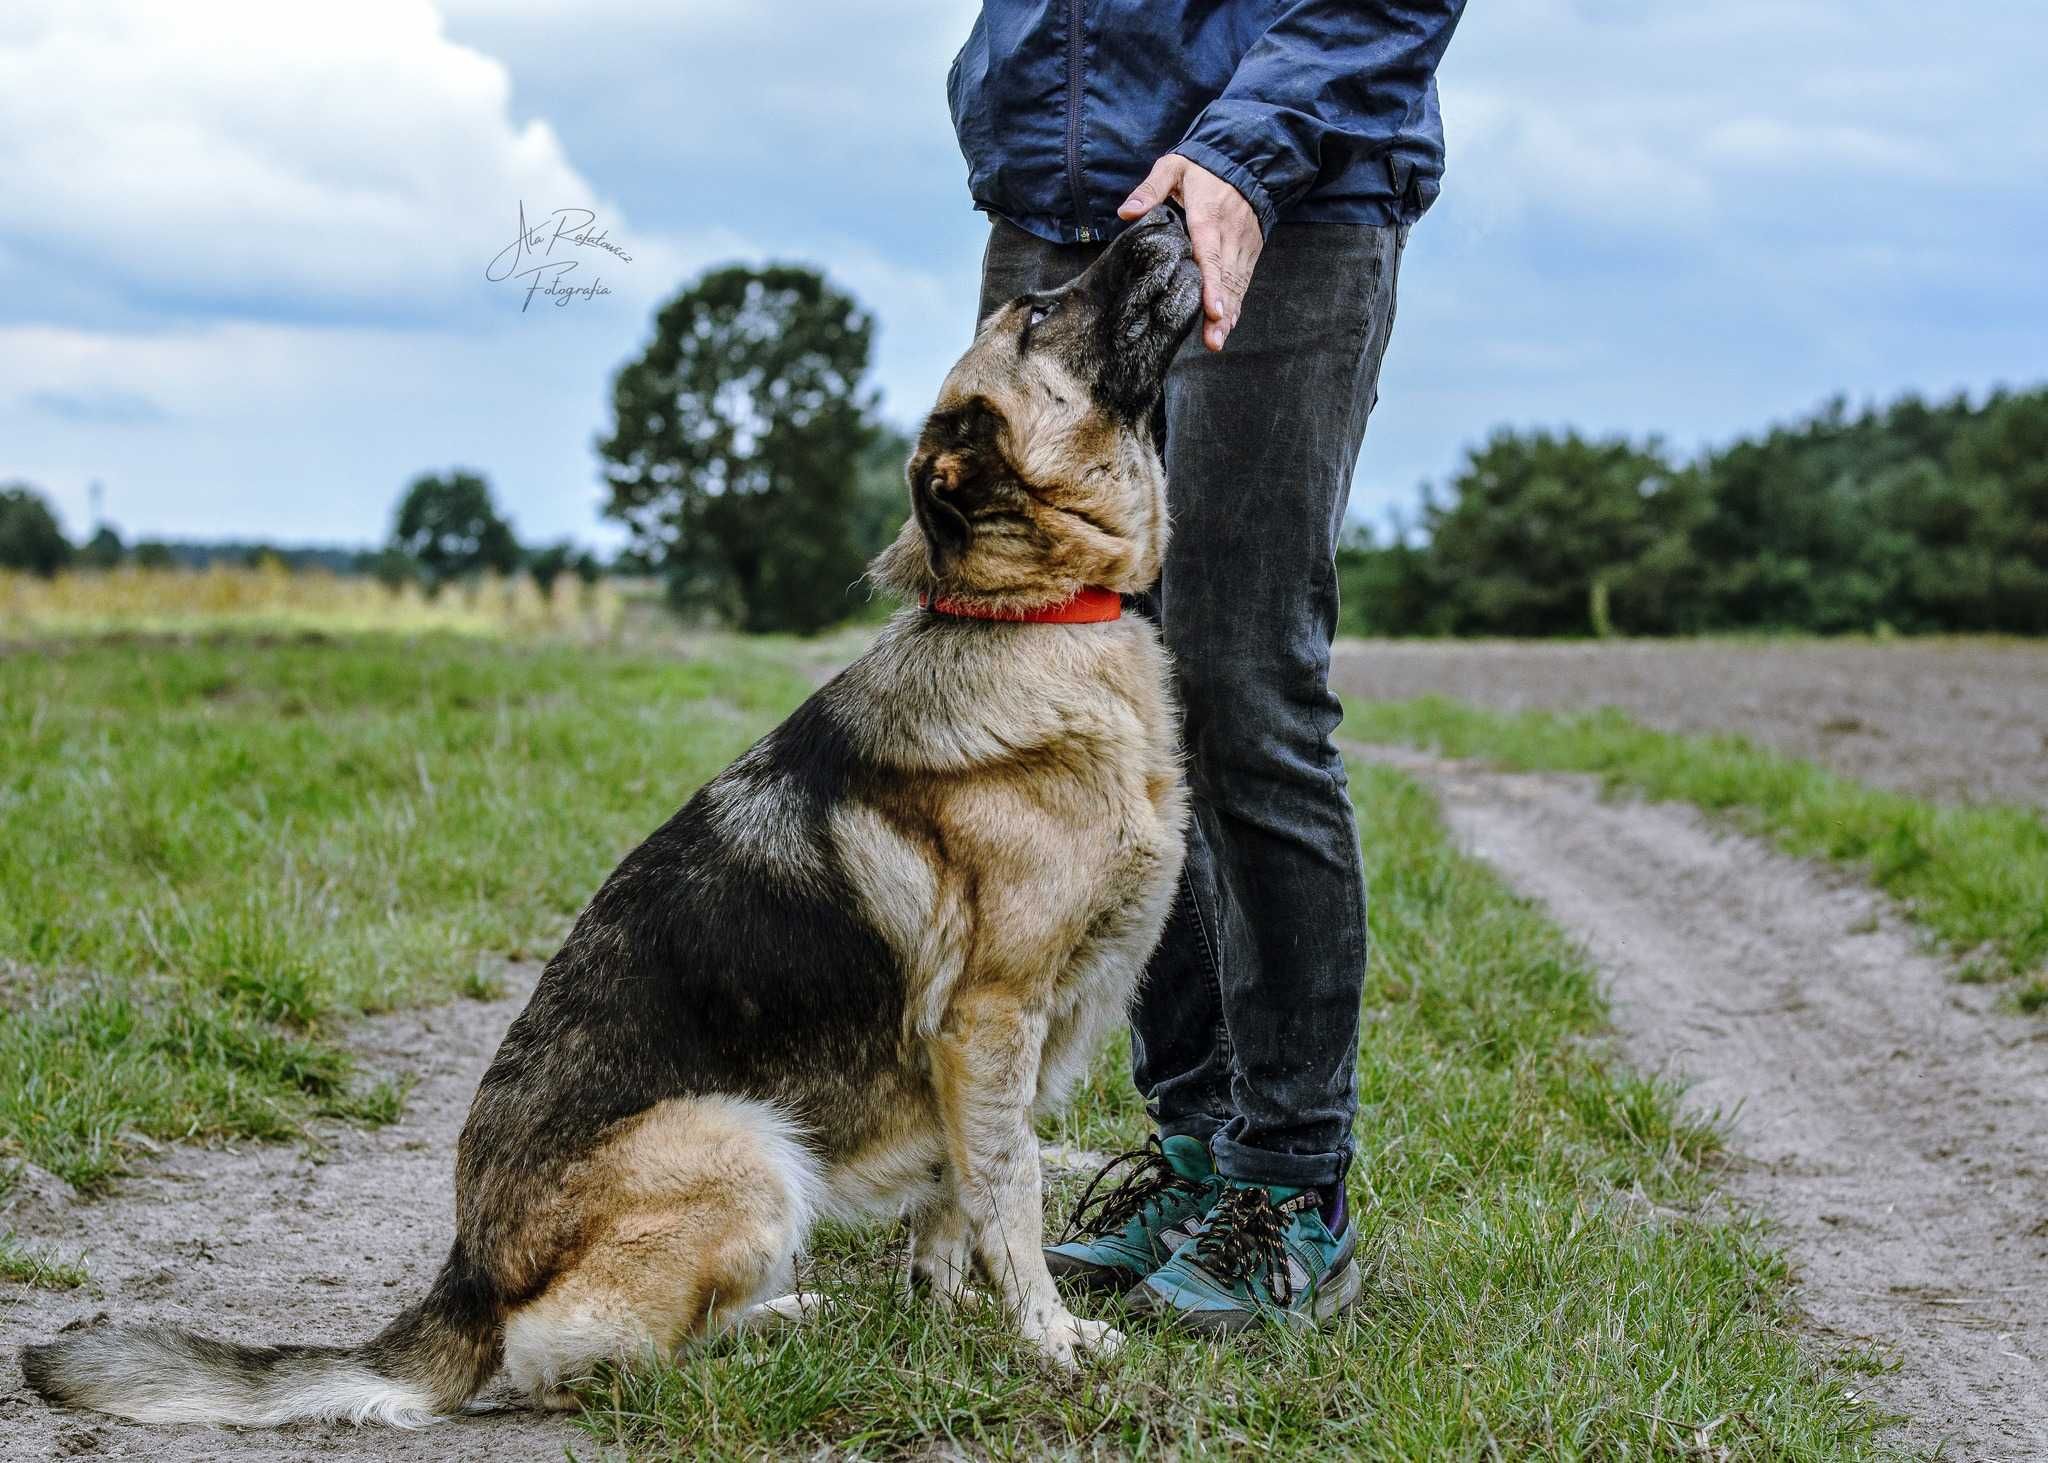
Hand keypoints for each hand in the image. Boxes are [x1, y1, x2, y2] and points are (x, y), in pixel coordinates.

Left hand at [1119, 155, 1262, 351]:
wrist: (1245, 160)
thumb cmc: (1203, 168)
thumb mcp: (1173, 168)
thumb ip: (1151, 189)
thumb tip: (1127, 212)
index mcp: (1207, 218)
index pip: (1211, 257)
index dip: (1213, 286)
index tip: (1213, 311)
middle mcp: (1229, 235)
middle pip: (1226, 279)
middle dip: (1221, 313)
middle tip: (1213, 341)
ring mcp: (1242, 244)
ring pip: (1238, 283)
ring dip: (1230, 314)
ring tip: (1218, 340)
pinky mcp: (1250, 249)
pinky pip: (1245, 279)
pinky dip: (1238, 302)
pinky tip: (1228, 323)